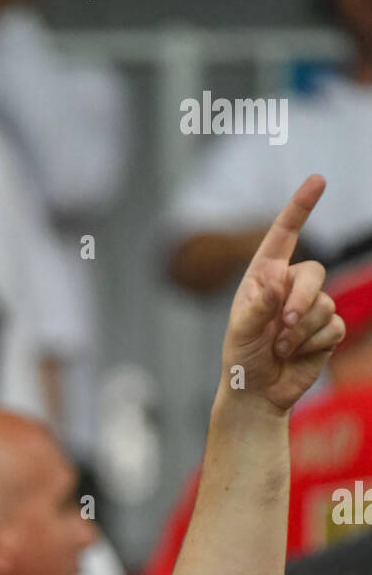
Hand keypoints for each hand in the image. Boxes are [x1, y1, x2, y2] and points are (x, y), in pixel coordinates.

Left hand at [221, 175, 344, 411]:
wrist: (258, 393)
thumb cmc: (242, 358)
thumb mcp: (241, 332)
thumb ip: (259, 306)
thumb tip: (278, 282)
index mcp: (264, 277)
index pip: (284, 235)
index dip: (301, 207)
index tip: (318, 181)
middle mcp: (290, 286)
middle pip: (314, 273)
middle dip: (301, 300)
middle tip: (283, 325)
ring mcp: (311, 307)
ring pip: (325, 305)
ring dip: (301, 333)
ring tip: (279, 350)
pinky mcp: (326, 330)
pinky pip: (333, 327)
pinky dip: (312, 345)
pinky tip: (296, 356)